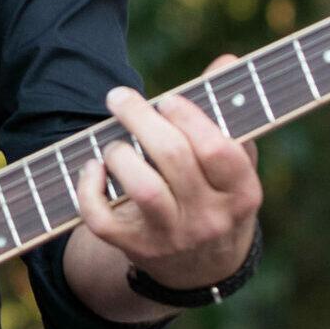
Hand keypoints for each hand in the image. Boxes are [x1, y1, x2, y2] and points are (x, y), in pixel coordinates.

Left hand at [73, 54, 261, 292]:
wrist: (203, 267)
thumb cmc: (215, 193)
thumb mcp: (233, 161)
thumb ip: (226, 111)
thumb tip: (226, 61)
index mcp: (242, 192)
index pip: (217, 149)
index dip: (188, 117)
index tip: (166, 99)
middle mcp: (210, 218)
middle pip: (174, 158)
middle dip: (141, 119)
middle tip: (120, 98)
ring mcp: (172, 237)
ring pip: (143, 190)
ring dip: (120, 154)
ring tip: (114, 143)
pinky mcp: (135, 249)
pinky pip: (102, 220)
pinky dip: (88, 190)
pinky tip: (92, 168)